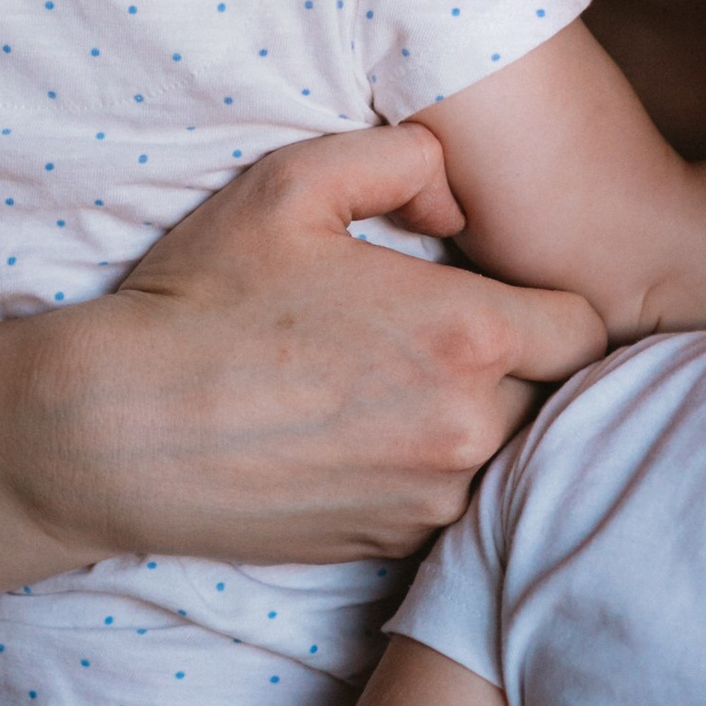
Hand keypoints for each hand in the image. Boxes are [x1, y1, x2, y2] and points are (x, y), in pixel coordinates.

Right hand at [0, 121, 606, 575]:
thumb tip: (458, 197)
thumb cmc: (203, 299)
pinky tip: (370, 439)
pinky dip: (430, 473)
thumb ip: (403, 160)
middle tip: (453, 337)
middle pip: (555, 396)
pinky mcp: (391, 545)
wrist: (118, 431)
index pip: (586, 328)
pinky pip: (450, 503)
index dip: (552, 304)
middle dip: (521, 365)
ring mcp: (432, 498)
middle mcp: (468, 426)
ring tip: (406, 389)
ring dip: (478, 423)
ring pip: (507, 455)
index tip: (502, 293)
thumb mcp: (293, 184)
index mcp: (466, 332)